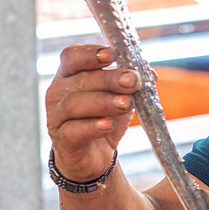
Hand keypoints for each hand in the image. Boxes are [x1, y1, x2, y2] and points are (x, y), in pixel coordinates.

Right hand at [45, 44, 139, 180]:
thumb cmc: (105, 117)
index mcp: (71, 74)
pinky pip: (73, 131)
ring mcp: (56, 116)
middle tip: (133, 81)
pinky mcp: (62, 140)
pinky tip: (108, 124)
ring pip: (75, 104)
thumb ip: (133, 83)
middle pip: (81, 79)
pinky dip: (92, 126)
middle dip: (109, 79)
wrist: (94, 155)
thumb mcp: (122, 96)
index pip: (72, 56)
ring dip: (104, 102)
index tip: (112, 55)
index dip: (90, 54)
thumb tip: (151, 73)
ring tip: (126, 103)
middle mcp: (59, 92)